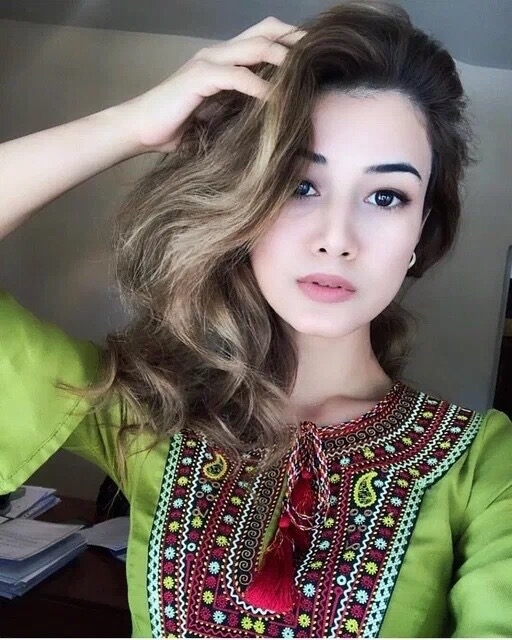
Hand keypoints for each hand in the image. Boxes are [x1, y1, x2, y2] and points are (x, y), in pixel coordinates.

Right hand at [117, 17, 304, 153]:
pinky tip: (275, 100)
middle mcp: (217, 54)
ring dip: (282, 60)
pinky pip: (237, 76)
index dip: (288, 40)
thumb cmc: (177, 126)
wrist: (140, 130)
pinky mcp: (198, 78)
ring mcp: (207, 62)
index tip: (313, 56)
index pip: (261, 36)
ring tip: (303, 75)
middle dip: (294, 42)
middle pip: (264, 32)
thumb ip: (240, 108)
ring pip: (253, 49)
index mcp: (222, 60)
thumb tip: (271, 117)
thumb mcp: (217, 115)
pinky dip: (259, 87)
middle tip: (319, 56)